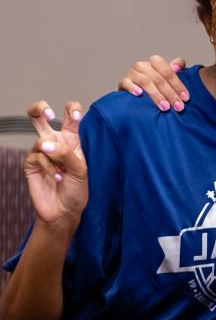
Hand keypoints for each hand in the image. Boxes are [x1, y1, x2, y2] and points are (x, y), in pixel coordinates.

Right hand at [24, 101, 87, 226]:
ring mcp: (41, 152)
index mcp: (71, 139)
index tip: (76, 115)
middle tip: (47, 113)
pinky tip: (57, 178)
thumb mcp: (80, 169)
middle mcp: (55, 142)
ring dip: (55, 158)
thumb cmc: (77, 189)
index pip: (70, 116)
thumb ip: (66, 153)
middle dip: (39, 108)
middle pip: (40, 117)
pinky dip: (49, 168)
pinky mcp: (30, 163)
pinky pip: (38, 157)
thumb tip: (46, 143)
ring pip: (42, 140)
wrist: (64, 210)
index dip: (72, 110)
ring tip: (63, 173)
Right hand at [117, 55, 187, 111]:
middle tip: (178, 107)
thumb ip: (177, 66)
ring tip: (165, 107)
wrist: (137, 91)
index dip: (178, 84)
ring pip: (145, 81)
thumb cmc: (157, 83)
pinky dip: (132, 87)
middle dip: (170, 94)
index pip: (168, 71)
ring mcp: (132, 73)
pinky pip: (126, 82)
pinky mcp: (123, 82)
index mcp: (155, 62)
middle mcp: (143, 65)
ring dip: (156, 95)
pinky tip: (139, 94)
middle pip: (158, 78)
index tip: (186, 98)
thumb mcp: (169, 74)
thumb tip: (177, 67)